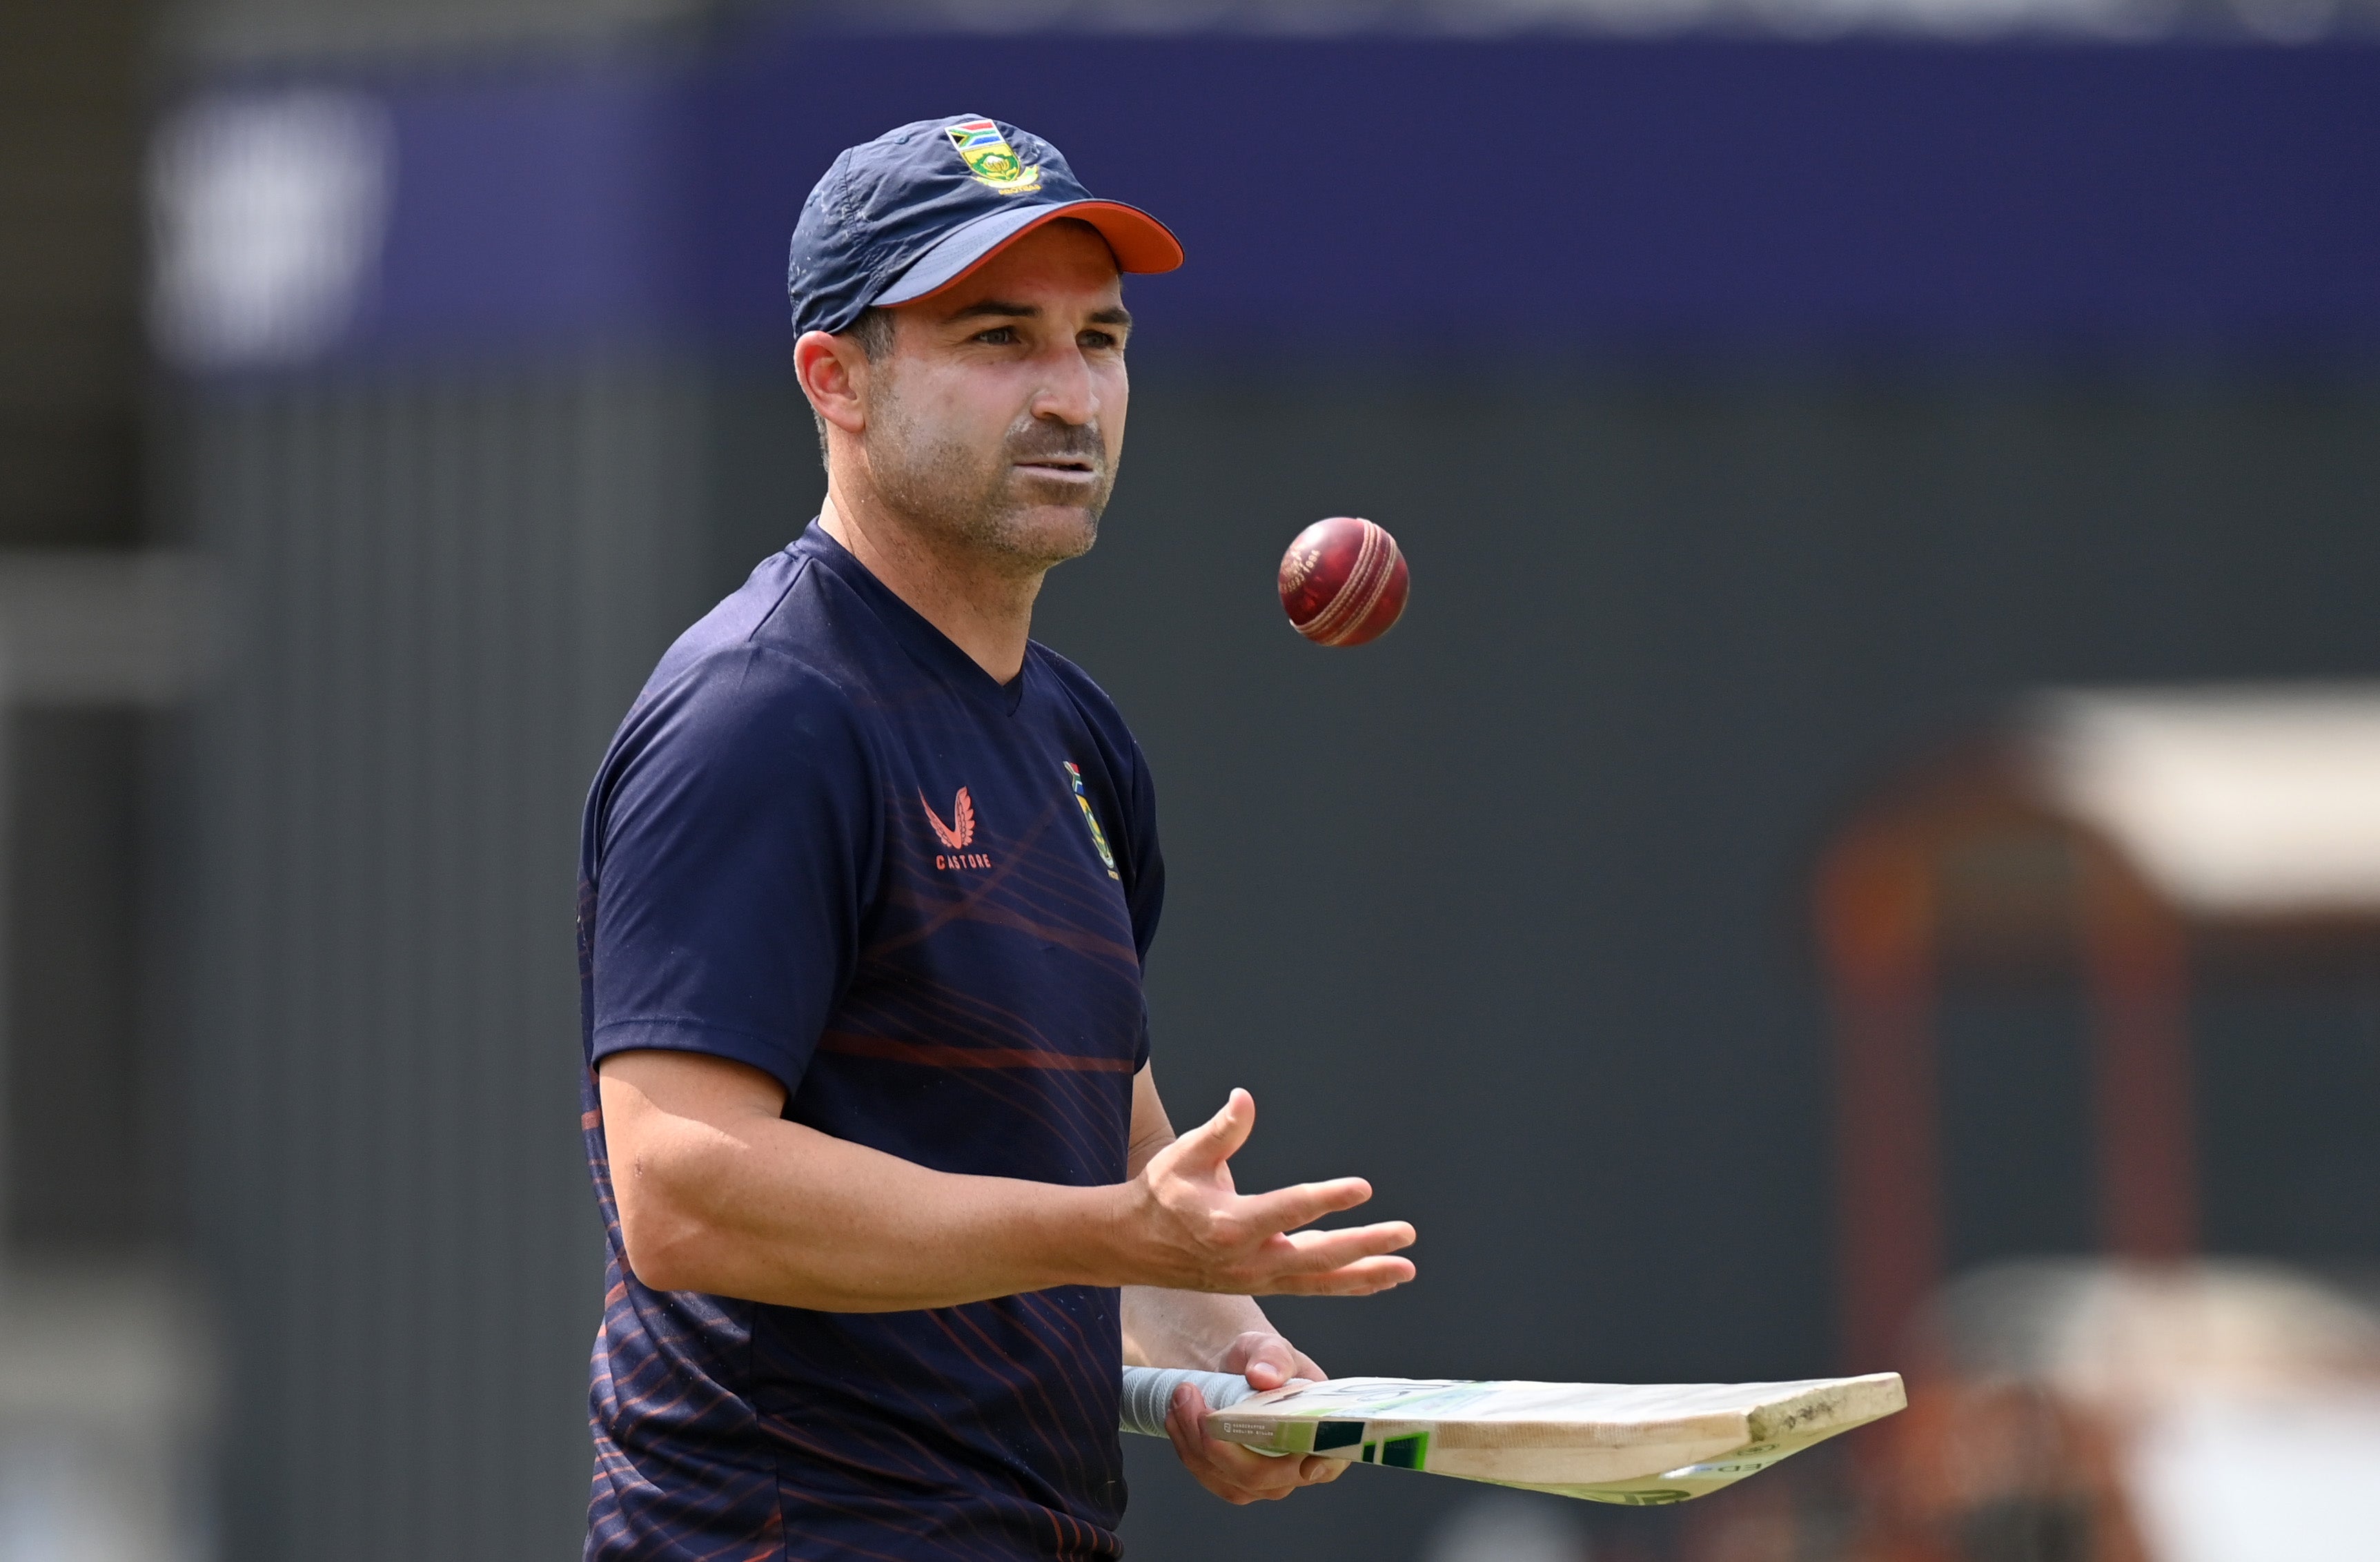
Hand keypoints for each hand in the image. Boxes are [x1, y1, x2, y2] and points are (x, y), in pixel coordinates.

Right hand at [1121, 1089, 1414, 1295]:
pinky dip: (1347, 1285)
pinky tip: (1378, 1278)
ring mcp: (1257, 1279)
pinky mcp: (1263, 1284)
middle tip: (1405, 1233)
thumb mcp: (1184, 1155)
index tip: (1362, 1188)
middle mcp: (1247, 1260)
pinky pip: (1312, 1288)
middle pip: (1316, 1257)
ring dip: (1366, 1275)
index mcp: (1228, 1224)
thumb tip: (1245, 1098)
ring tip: (1406, 1269)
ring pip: (1320, 1282)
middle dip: (1364, 1246)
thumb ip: (1220, 1130)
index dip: (1327, 1198)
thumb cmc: (1162, 1193)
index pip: (1288, 1210)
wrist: (1134, 1245)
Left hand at [1165, 1333, 1348, 1504]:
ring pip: (1230, 1481)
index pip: (1332, 1460)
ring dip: (1196, 1443)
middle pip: (1264, 1477)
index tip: (1305, 1463)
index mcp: (1321, 1432)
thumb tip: (1263, 1376)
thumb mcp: (1270, 1347)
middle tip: (1196, 1404)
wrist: (1235, 1370)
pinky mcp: (1233, 1481)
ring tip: (1181, 1397)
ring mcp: (1264, 1480)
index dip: (1322, 1467)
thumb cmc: (1264, 1361)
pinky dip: (1186, 1447)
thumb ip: (1272, 1356)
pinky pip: (1208, 1476)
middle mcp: (1296, 1465)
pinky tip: (1176, 1414)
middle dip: (1222, 1446)